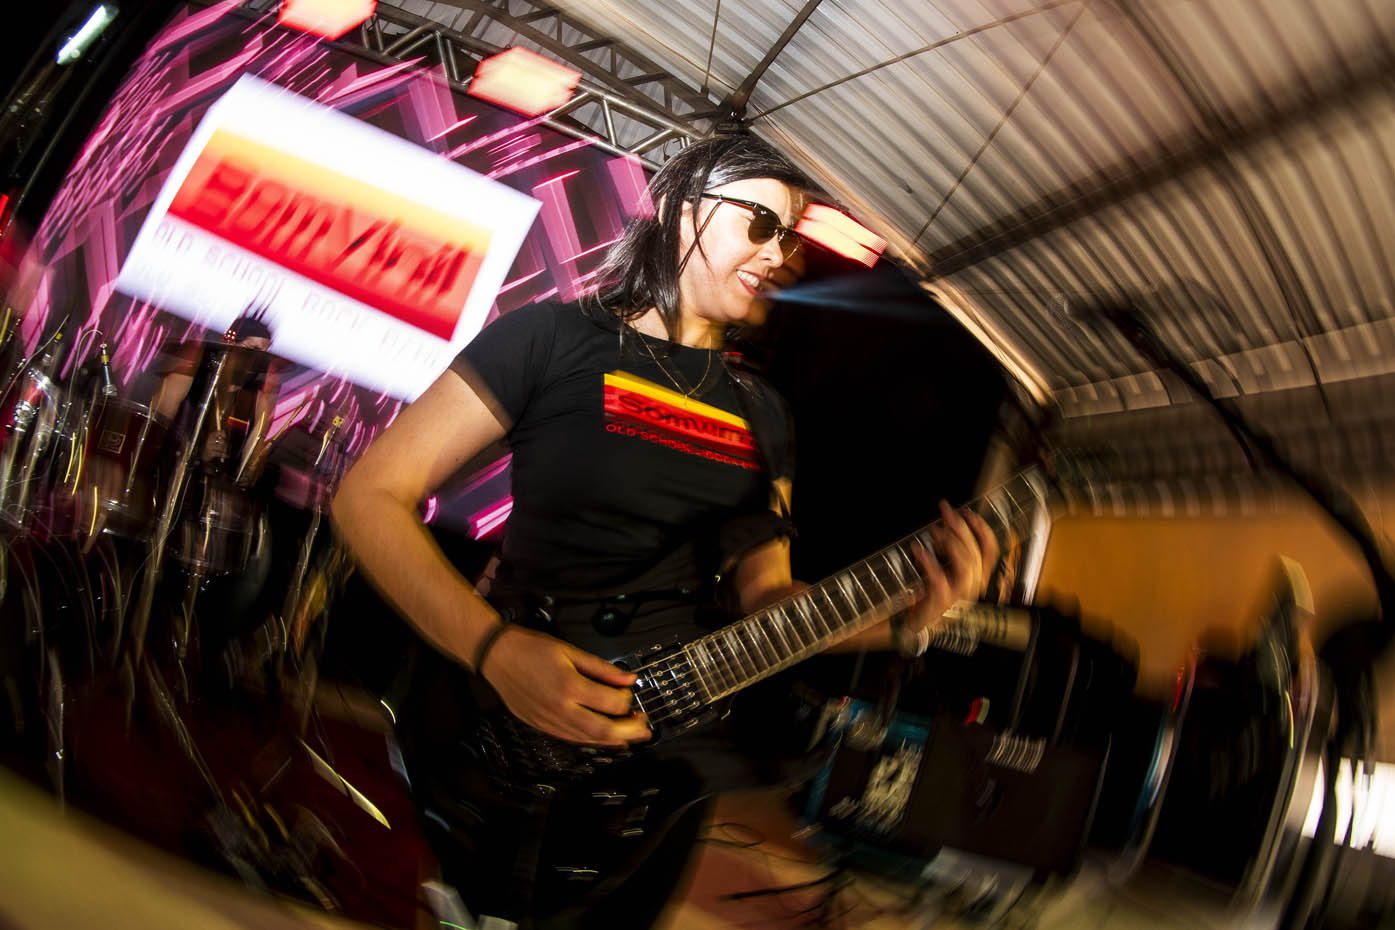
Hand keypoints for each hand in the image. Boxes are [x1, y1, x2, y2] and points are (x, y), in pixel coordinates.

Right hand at [479, 625, 652, 746]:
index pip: (610, 703)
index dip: (627, 700)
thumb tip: (627, 678)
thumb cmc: (529, 650)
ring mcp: (549, 721)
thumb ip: (601, 668)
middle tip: (644, 728)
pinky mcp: (541, 726)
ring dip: (613, 740)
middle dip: (629, 732)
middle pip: (603, 730)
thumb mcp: (570, 651)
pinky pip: (572, 739)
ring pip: (588, 739)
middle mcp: (560, 708)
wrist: (497, 657)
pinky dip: (591, 740)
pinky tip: (603, 737)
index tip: (631, 693)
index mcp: (569, 686)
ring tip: (630, 736)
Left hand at [905, 501, 999, 635]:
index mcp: (976, 576)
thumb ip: (947, 550)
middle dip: (961, 528)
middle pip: (975, 553)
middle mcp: (973, 585)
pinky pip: (939, 577)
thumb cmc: (932, 596)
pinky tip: (917, 549)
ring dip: (951, 543)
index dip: (982, 530)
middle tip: (946, 512)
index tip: (968, 512)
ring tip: (935, 530)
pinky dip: (928, 560)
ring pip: (966, 565)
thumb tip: (944, 525)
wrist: (920, 624)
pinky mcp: (943, 600)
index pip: (990, 551)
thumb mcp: (944, 569)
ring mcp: (959, 594)